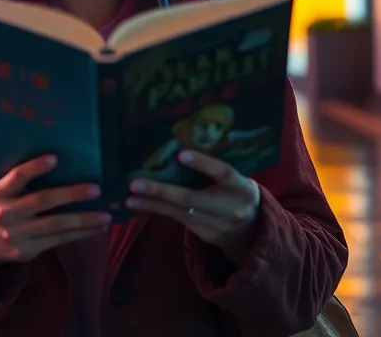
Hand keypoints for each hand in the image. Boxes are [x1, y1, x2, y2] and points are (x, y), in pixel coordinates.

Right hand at [0, 155, 111, 277]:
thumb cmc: (2, 208)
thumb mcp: (3, 193)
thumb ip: (23, 183)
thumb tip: (65, 166)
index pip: (16, 177)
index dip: (35, 168)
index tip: (55, 158)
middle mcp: (6, 214)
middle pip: (41, 201)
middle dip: (71, 195)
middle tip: (96, 189)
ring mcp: (16, 235)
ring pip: (55, 225)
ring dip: (83, 220)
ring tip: (106, 215)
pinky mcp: (27, 251)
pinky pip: (58, 240)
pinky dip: (80, 234)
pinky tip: (97, 229)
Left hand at [125, 150, 259, 260]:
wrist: (251, 229)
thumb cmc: (236, 191)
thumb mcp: (235, 178)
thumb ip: (215, 168)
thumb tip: (180, 146)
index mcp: (240, 186)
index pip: (223, 173)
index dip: (203, 163)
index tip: (181, 153)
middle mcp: (229, 208)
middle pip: (192, 199)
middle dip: (161, 191)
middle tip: (135, 183)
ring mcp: (216, 224)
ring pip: (180, 213)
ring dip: (152, 204)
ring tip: (129, 198)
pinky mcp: (204, 234)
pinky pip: (177, 219)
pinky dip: (157, 210)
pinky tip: (139, 204)